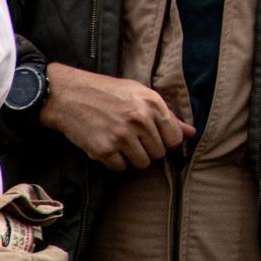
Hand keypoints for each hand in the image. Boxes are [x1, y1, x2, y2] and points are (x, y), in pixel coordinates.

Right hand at [40, 63, 192, 169]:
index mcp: (152, 104)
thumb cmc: (107, 92)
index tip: (153, 136)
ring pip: (141, 163)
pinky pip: (120, 168)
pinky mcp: (103, 150)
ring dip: (132, 157)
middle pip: (158, 154)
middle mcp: (139, 120)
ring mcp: (121, 136)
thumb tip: (191, 133)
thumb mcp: (139, 93)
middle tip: (132, 137)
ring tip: (120, 140)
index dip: (164, 141)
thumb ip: (166, 114)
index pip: (174, 139)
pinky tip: (107, 145)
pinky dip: (114, 161)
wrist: (69, 95)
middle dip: (147, 149)